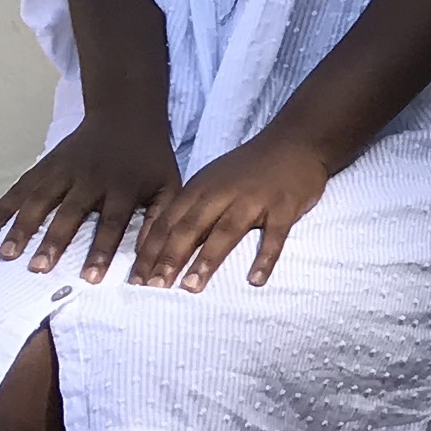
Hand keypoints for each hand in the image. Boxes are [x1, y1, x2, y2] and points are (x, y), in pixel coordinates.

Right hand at [0, 109, 178, 280]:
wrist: (126, 114)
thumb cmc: (149, 160)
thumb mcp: (167, 185)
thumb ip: (160, 220)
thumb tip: (151, 260)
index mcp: (123, 186)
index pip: (112, 223)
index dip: (101, 251)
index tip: (90, 279)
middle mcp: (90, 177)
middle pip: (70, 212)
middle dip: (53, 240)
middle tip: (38, 269)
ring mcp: (65, 169)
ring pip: (40, 198)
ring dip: (21, 226)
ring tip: (7, 254)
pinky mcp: (47, 164)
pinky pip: (22, 187)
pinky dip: (4, 209)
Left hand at [128, 132, 335, 290]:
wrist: (294, 142)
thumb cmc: (249, 168)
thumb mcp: (213, 181)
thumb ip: (191, 210)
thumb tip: (162, 247)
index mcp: (202, 188)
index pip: (168, 222)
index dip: (150, 250)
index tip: (135, 279)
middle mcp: (223, 193)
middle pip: (191, 227)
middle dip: (170, 257)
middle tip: (154, 287)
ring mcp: (254, 200)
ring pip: (226, 231)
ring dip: (206, 260)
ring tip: (191, 287)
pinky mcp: (284, 207)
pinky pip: (274, 236)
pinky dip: (265, 258)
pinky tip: (255, 280)